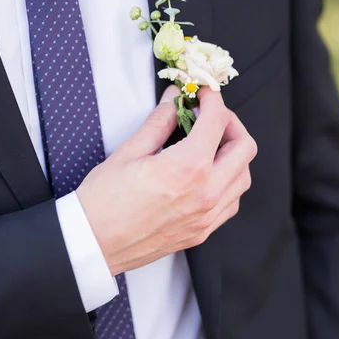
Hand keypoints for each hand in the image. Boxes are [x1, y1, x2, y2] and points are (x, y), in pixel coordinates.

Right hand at [77, 86, 256, 275]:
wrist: (93, 244)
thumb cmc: (103, 202)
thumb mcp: (128, 153)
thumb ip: (159, 123)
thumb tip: (173, 101)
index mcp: (187, 168)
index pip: (217, 122)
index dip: (212, 100)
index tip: (202, 94)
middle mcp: (206, 194)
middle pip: (245, 148)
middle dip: (231, 124)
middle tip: (210, 117)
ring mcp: (207, 216)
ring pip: (244, 177)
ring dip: (234, 154)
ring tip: (211, 145)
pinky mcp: (202, 232)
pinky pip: (232, 202)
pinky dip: (229, 182)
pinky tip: (209, 175)